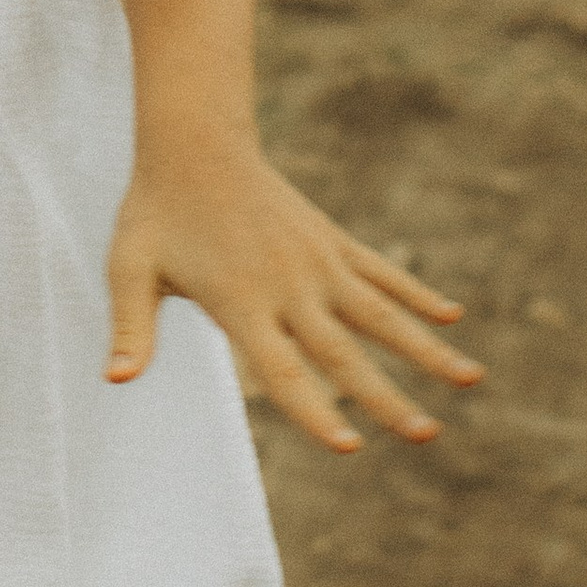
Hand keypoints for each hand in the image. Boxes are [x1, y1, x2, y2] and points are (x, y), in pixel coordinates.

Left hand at [106, 136, 480, 454]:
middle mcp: (288, 286)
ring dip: (425, 348)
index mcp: (240, 302)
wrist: (194, 140)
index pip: (283, 372)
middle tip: (427, 436)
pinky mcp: (329, 240)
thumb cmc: (155, 211)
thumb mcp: (129, 267)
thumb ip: (130, 327)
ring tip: (471, 380)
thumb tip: (115, 381)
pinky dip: (416, 294)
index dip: (315, 410)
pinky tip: (452, 317)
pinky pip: (380, 272)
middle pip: (344, 353)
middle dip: (388, 397)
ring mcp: (316, 260)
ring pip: (381, 313)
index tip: (351, 446)